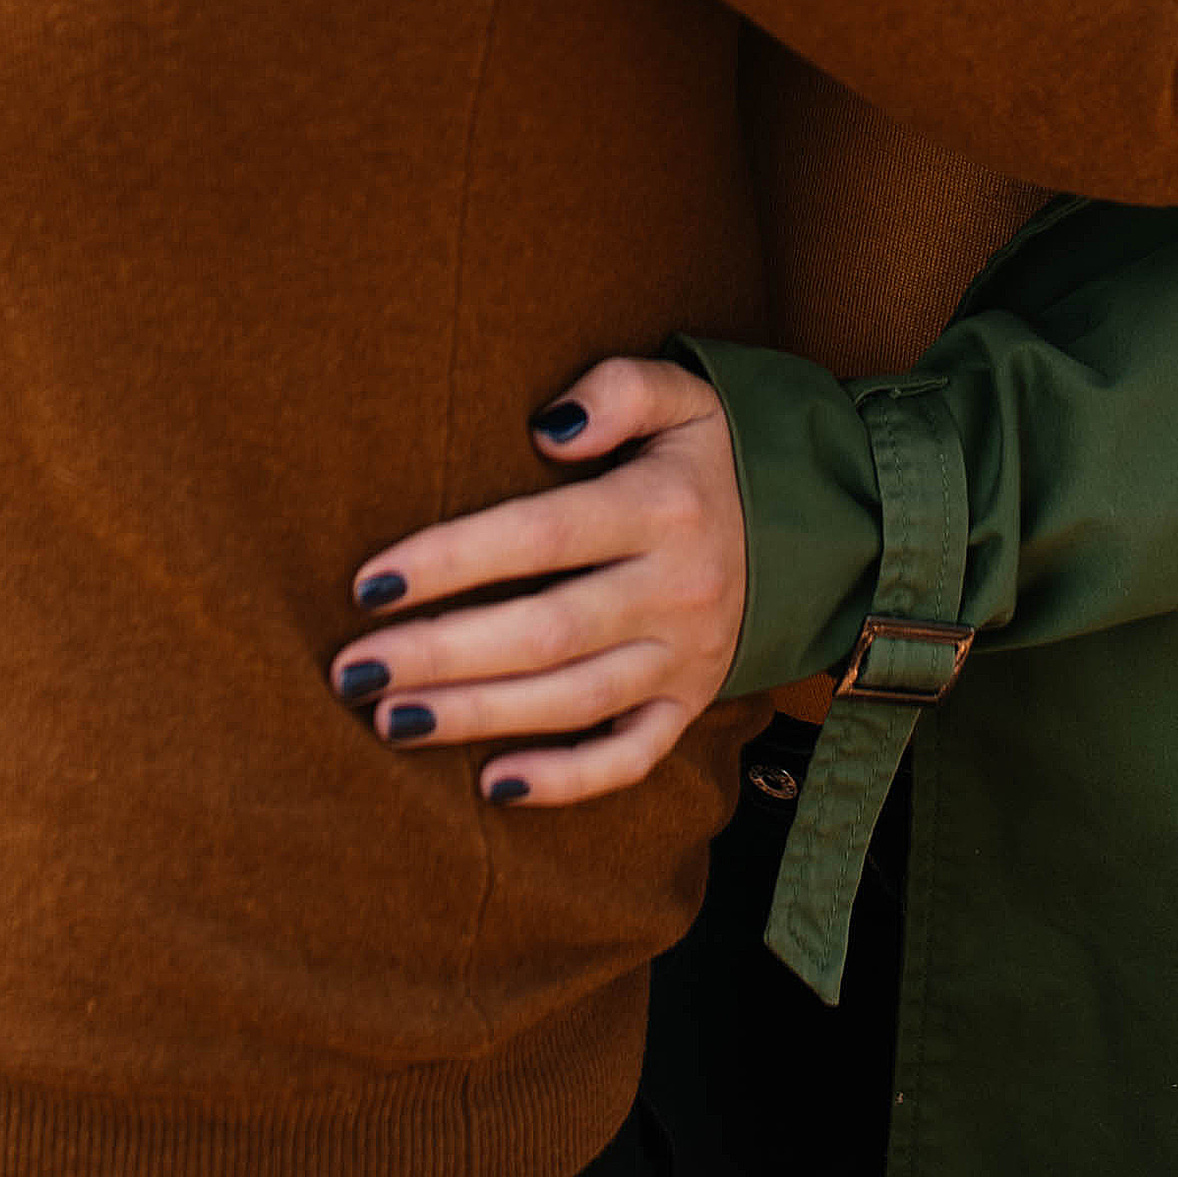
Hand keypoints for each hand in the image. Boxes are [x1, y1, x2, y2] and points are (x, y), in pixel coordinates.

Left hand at [331, 358, 746, 809]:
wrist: (825, 523)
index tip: (367, 582)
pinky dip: (566, 781)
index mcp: (662, 508)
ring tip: (390, 721)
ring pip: (573, 702)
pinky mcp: (693, 705)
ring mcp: (686, 657)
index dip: (450, 561)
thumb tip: (546, 427)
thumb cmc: (717, 451)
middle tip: (352, 670)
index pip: (539, 536)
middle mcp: (676, 590)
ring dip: (477, 717)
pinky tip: (493, 787)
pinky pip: (631, 756)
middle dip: (440, 655)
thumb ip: (619, 389)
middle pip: (544, 633)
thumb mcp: (685, 392)